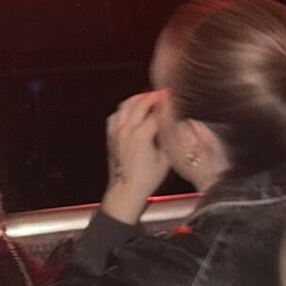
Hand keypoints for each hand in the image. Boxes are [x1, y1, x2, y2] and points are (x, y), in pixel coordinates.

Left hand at [101, 93, 169, 224]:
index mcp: (141, 134)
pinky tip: (131, 111)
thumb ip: (169, 137)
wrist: (126, 191)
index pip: (157, 111)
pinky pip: (116, 115)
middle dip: (153, 96)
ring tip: (148, 98)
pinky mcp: (111, 136)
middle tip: (163, 95)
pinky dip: (125, 109)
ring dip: (137, 99)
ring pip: (125, 105)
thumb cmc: (146, 179)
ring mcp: (117, 131)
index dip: (167, 104)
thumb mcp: (166, 158)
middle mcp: (127, 129)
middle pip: (140, 102)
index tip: (174, 99)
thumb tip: (173, 124)